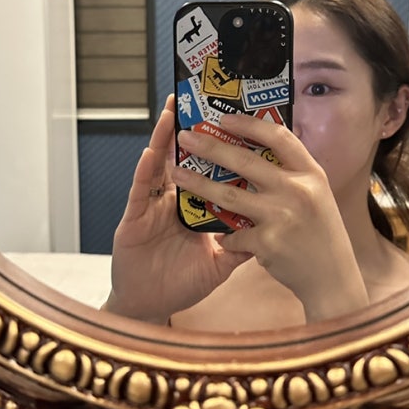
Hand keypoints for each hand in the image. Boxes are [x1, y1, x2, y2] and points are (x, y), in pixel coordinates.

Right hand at [104, 96, 250, 323]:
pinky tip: (150, 154)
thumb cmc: (181, 283)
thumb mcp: (221, 263)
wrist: (152, 309)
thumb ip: (244, 244)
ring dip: (164, 139)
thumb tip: (275, 226)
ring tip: (172, 113)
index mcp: (194, 205)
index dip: (219, 146)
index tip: (233, 120)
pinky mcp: (133, 221)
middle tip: (199, 100)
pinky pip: (140, 193)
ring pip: (159, 166)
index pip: (210, 169)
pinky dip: (145, 172)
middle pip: (185, 159)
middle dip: (191, 129)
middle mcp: (173, 199)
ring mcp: (152, 207)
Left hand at [171, 113, 369, 320]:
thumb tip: (259, 146)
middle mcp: (297, 190)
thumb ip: (292, 173)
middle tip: (186, 138)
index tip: (224, 117)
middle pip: (246, 161)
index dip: (250, 124)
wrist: (332, 277)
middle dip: (210, 147)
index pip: (278, 137)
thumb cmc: (320, 231)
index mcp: (310, 174)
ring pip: (229, 195)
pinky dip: (225, 236)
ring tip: (178, 176)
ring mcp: (281, 217)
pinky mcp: (267, 243)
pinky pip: (234, 234)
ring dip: (199, 184)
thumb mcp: (316, 193)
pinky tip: (219, 237)